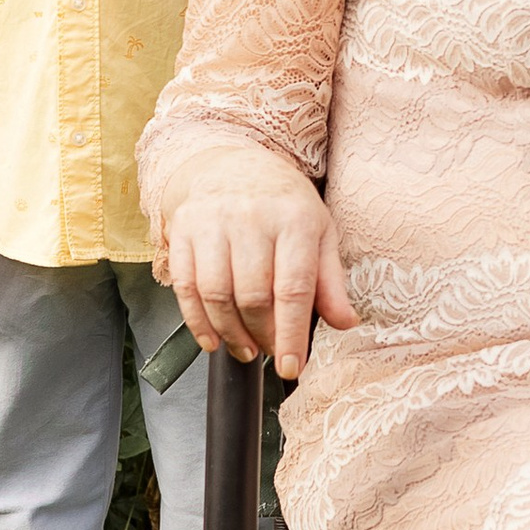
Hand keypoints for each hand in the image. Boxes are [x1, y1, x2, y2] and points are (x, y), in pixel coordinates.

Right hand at [157, 149, 358, 379]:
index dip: (292, 334)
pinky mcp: (183, 231)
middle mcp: (251, 218)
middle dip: (264, 336)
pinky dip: (198, 323)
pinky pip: (186, 288)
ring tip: (246, 348)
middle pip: (253, 296)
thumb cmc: (282, 203)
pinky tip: (213, 339)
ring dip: (231, 334)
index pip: (293, 288)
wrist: (231, 163)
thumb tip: (346, 323)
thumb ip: (330, 281)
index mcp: (294, 219)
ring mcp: (212, 223)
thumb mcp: (319, 232)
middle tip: (272, 352)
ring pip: (217, 295)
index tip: (294, 366)